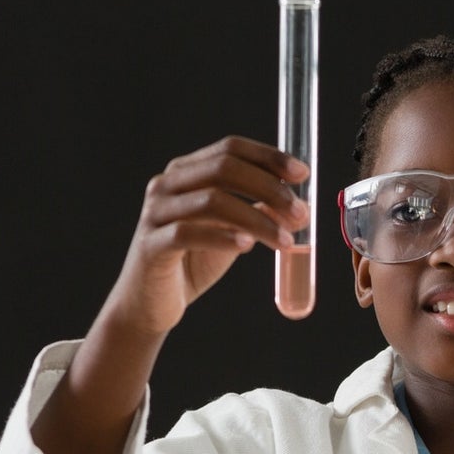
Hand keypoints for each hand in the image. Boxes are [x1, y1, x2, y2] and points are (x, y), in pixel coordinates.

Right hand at [104, 136, 308, 336]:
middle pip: (223, 168)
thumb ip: (258, 213)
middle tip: (300, 213)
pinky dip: (223, 237)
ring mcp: (155, 213)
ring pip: (212, 201)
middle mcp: (167, 185)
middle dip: (269, 187)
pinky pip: (189, 234)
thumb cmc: (192, 262)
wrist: (152, 304)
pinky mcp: (151, 245)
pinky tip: (247, 246)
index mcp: (186, 172)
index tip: (302, 174)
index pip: (230, 149)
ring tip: (285, 240)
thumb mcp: (232, 232)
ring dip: (257, 219)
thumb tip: (299, 205)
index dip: (268, 157)